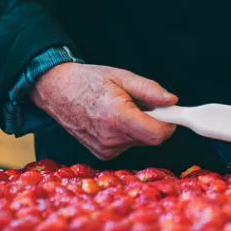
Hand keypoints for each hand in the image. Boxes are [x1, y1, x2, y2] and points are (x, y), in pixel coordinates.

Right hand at [30, 63, 177, 159]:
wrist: (56, 91)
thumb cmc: (89, 80)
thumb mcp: (122, 76)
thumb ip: (149, 90)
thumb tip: (173, 101)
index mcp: (117, 117)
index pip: (157, 134)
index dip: (169, 123)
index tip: (170, 111)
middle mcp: (111, 139)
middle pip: (150, 138)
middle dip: (154, 121)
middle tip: (140, 102)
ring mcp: (105, 149)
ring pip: (139, 141)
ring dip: (139, 126)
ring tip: (122, 107)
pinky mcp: (102, 154)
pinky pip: (127, 144)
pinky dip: (127, 132)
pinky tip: (113, 118)